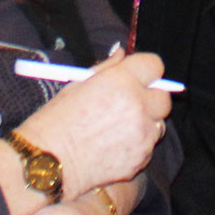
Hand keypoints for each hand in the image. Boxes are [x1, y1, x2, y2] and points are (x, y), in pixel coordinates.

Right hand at [17, 51, 169, 194]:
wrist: (51, 159)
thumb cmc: (58, 119)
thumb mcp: (77, 83)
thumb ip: (107, 67)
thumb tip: (122, 54)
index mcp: (121, 81)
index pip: (154, 66)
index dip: (146, 70)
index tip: (139, 75)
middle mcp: (137, 106)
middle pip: (164, 96)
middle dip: (151, 97)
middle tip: (132, 101)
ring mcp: (142, 134)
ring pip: (159, 123)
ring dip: (146, 122)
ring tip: (119, 126)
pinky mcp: (142, 158)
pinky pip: (149, 145)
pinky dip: (138, 143)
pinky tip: (115, 144)